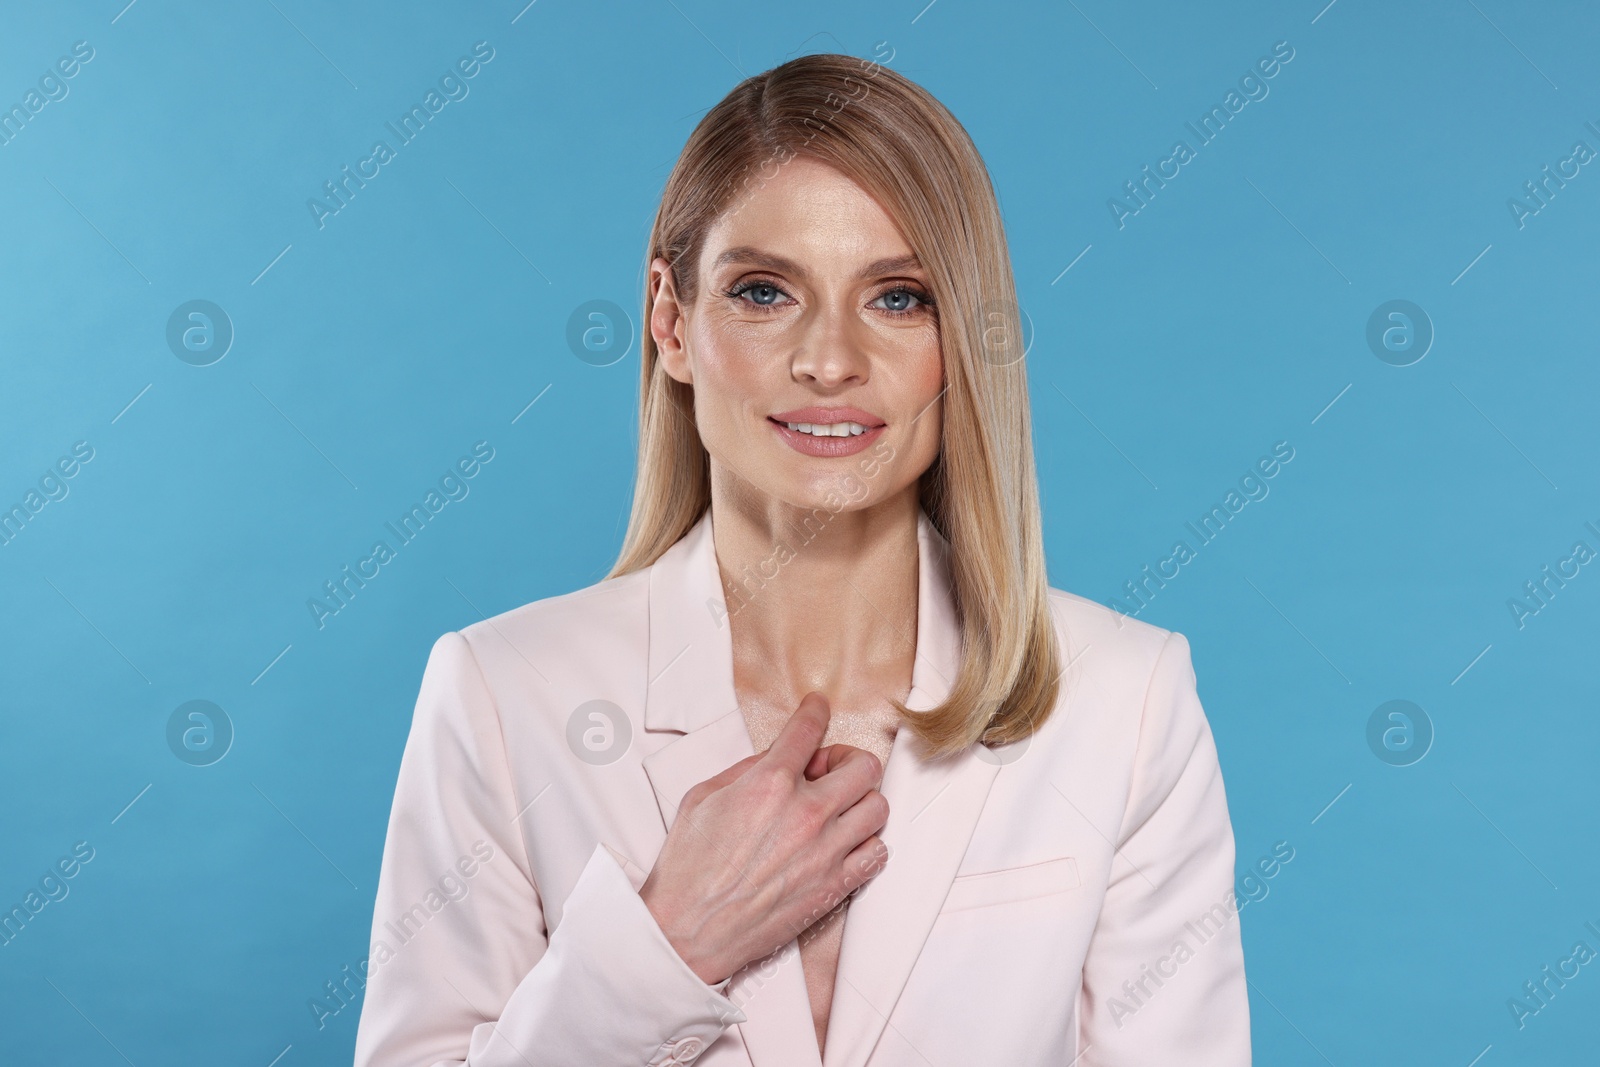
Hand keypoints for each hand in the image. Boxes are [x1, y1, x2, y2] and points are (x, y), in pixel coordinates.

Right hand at [639, 691, 890, 984]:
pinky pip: (878, 853)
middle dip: (846, 760)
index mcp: (768, 784)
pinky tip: (843, 844)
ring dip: (860, 801)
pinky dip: (866, 844)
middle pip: (863, 766)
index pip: (808, 729)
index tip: (818, 706)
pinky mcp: (834, 887)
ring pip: (878, 807)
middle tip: (828, 770)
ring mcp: (825, 852)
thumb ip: (746, 770)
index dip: (816, 709)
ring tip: (837, 809)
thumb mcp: (702, 798)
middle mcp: (805, 814)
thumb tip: (778, 755)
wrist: (686, 932)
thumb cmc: (687, 868)